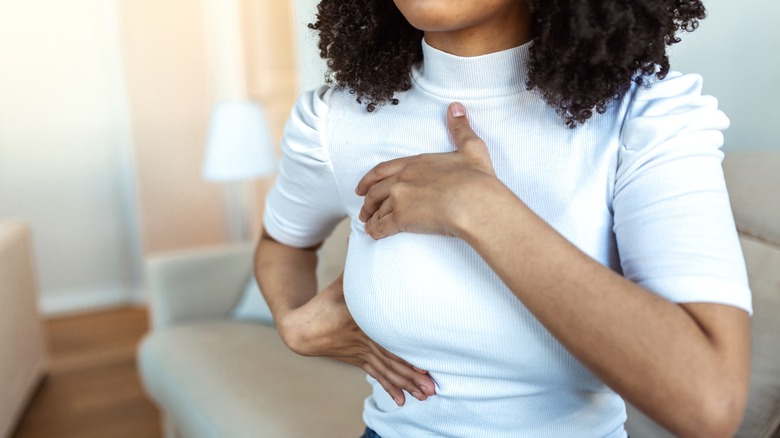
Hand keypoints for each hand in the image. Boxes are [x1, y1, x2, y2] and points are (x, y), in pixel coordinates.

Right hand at [278, 273, 435, 405]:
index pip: (388, 339)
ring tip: (426, 395)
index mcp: (362, 322)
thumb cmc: (326, 300)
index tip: (426, 363)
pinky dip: (390, 388)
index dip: (406, 353)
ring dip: (407, 384)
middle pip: (392, 361)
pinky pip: (377, 376)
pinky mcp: (359, 361)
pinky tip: (402, 402)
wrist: (301, 326)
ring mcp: (361, 354)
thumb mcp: (344, 279)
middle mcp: (364, 341)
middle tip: (433, 386)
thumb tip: (369, 233)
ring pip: (388, 372)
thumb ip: (360, 259)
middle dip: (413, 375)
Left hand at [356, 102, 504, 239]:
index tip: (362, 186)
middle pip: (376, 191)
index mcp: (416, 163)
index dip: (370, 179)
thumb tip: (456, 107)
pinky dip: (375, 230)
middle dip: (367, 201)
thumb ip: (460, 128)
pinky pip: (381, 226)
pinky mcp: (402, 218)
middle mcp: (403, 179)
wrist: (475, 202)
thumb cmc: (476, 178)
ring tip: (368, 223)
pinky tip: (373, 233)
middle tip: (363, 209)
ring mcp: (400, 198)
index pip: (384, 170)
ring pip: (378, 209)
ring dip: (370, 217)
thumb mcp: (471, 148)